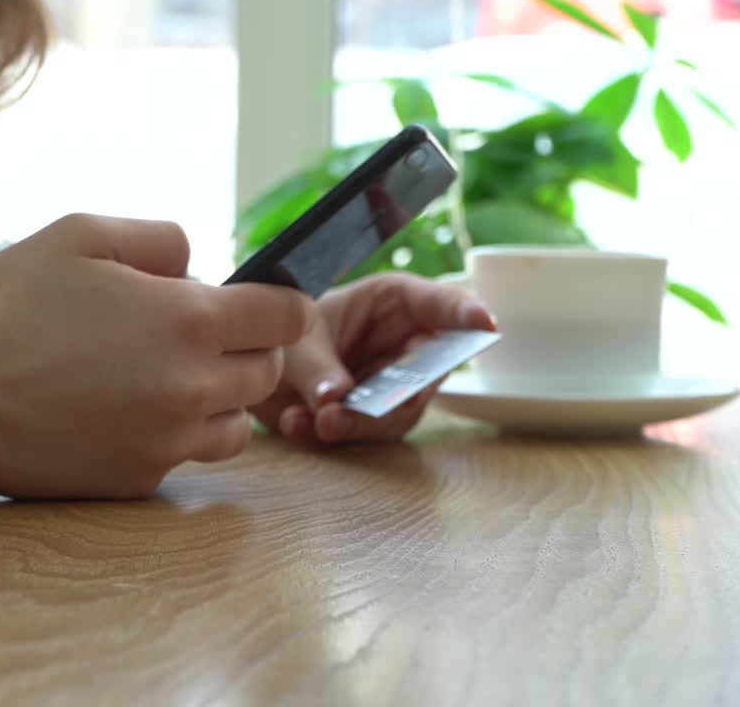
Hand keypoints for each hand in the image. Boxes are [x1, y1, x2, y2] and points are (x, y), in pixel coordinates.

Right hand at [0, 213, 313, 498]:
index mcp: (189, 320)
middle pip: (266, 375)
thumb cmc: (4, 304)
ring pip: (235, 428)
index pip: (287, 318)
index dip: (280, 305)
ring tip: (162, 378)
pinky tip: (120, 412)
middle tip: (193, 335)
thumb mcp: (82, 233)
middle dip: (245, 349)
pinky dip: (169, 436)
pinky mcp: (134, 481)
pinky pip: (181, 459)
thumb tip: (198, 267)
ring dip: (217, 400)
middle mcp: (191, 388)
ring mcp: (165, 443)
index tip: (257, 304)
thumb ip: (161, 240)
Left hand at [248, 273, 493, 444]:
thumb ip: (317, 371)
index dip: (467, 313)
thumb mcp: (294, 342)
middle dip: (397, 395)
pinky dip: (330, 436)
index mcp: (394, 302)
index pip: (443, 304)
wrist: (253, 367)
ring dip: (358, 423)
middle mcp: (404, 344)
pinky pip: (369, 436)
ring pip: (401, 413)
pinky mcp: (376, 418)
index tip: (486, 325)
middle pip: (430, 372)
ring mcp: (395, 384)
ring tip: (315, 422)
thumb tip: (338, 401)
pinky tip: (296, 424)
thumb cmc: (283, 333)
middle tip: (351, 409)